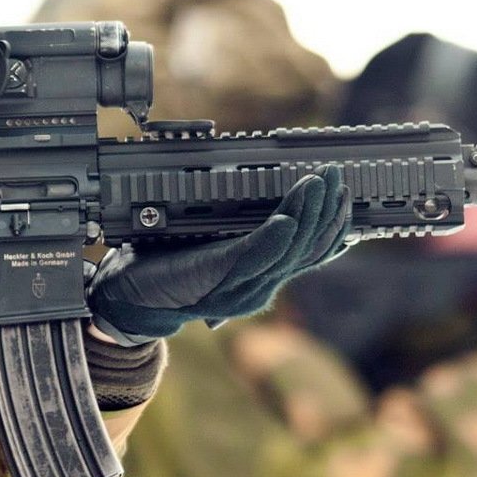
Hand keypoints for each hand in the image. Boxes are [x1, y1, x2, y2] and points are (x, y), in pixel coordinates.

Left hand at [89, 167, 352, 344]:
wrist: (128, 299)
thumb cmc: (168, 268)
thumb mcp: (215, 249)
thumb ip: (244, 238)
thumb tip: (270, 208)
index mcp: (262, 280)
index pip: (312, 255)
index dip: (335, 227)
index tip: (348, 199)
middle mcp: (259, 288)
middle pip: (307, 250)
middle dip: (327, 210)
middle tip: (336, 177)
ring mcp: (240, 288)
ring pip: (287, 251)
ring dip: (307, 214)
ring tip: (318, 184)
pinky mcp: (216, 279)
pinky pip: (252, 259)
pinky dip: (272, 239)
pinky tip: (285, 220)